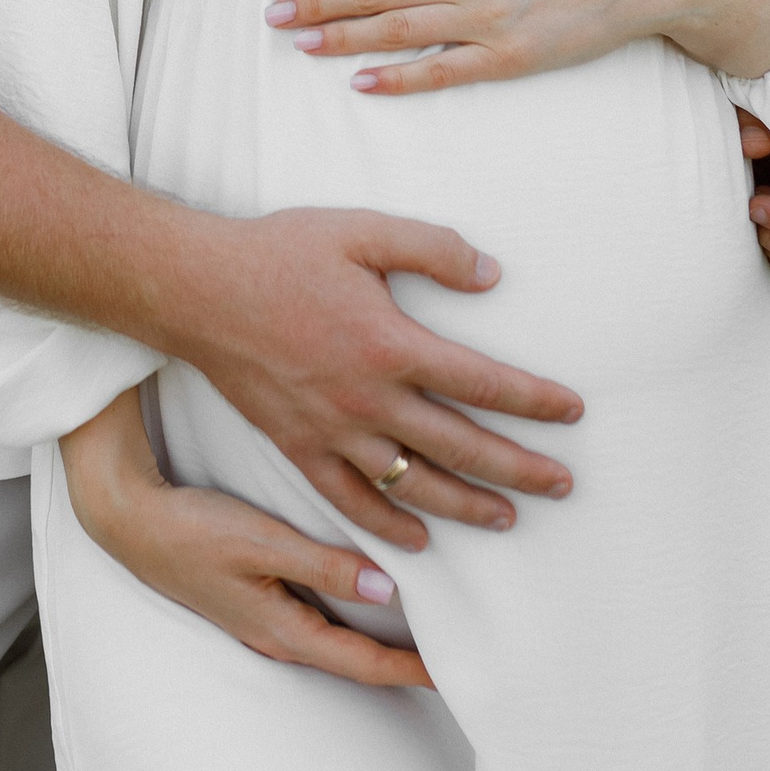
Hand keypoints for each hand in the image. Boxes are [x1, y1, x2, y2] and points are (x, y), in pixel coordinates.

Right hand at [63, 389, 432, 692]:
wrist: (129, 522)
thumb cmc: (192, 531)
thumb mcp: (262, 543)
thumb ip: (325, 566)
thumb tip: (388, 589)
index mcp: (282, 631)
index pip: (364, 662)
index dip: (414, 670)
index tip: (459, 673)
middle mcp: (277, 636)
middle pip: (357, 659)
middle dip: (406, 662)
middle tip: (458, 653)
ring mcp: (265, 620)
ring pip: (339, 637)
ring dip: (382, 638)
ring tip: (428, 629)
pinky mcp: (256, 599)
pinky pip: (320, 616)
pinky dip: (354, 613)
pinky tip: (372, 594)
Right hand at [152, 203, 581, 554]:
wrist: (197, 291)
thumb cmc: (281, 254)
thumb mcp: (362, 231)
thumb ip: (433, 248)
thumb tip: (493, 275)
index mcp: (391, 344)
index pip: (482, 382)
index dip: (534, 400)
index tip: (572, 412)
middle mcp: (368, 399)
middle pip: (461, 445)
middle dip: (519, 467)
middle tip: (564, 484)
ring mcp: (333, 431)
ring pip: (414, 483)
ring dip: (467, 504)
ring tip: (510, 517)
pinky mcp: (299, 448)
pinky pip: (351, 500)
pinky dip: (388, 525)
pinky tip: (419, 540)